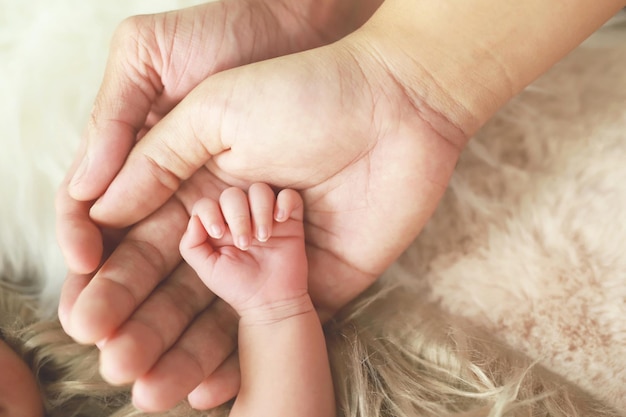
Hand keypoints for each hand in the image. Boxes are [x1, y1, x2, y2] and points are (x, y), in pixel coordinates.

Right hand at [57, 0, 381, 410]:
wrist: (395, 109)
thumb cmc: (303, 95)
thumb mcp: (215, 112)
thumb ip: (156, 161)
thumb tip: (99, 208)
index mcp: (204, 184)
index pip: (146, 242)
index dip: (114, 278)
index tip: (86, 314)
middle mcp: (236, 226)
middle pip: (178, 287)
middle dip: (143, 324)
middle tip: (114, 359)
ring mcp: (276, 257)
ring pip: (220, 315)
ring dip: (183, 352)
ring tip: (147, 385)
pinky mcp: (320, 280)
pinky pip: (277, 325)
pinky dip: (242, 357)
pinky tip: (205, 387)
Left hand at [180, 184, 306, 313]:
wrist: (270, 301)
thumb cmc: (238, 286)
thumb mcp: (207, 269)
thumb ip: (191, 245)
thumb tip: (194, 220)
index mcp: (219, 225)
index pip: (208, 203)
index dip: (210, 212)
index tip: (219, 234)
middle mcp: (241, 217)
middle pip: (233, 194)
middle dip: (237, 216)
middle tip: (245, 243)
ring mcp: (266, 216)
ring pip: (260, 190)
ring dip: (260, 210)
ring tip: (263, 237)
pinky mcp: (290, 220)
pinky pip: (289, 195)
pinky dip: (285, 202)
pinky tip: (281, 220)